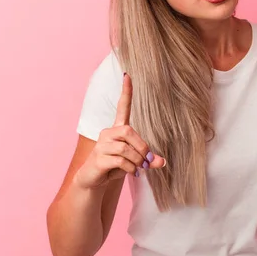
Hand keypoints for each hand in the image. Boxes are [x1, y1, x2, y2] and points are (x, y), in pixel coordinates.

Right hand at [74, 73, 165, 189]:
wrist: (93, 180)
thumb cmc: (114, 167)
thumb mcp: (134, 162)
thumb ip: (148, 160)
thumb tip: (163, 162)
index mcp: (117, 129)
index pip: (122, 106)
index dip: (126, 92)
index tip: (127, 75)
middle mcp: (107, 133)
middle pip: (129, 131)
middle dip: (142, 146)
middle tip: (147, 160)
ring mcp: (101, 145)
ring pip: (125, 148)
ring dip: (137, 160)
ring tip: (139, 168)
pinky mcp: (98, 158)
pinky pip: (120, 161)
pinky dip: (130, 168)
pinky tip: (132, 172)